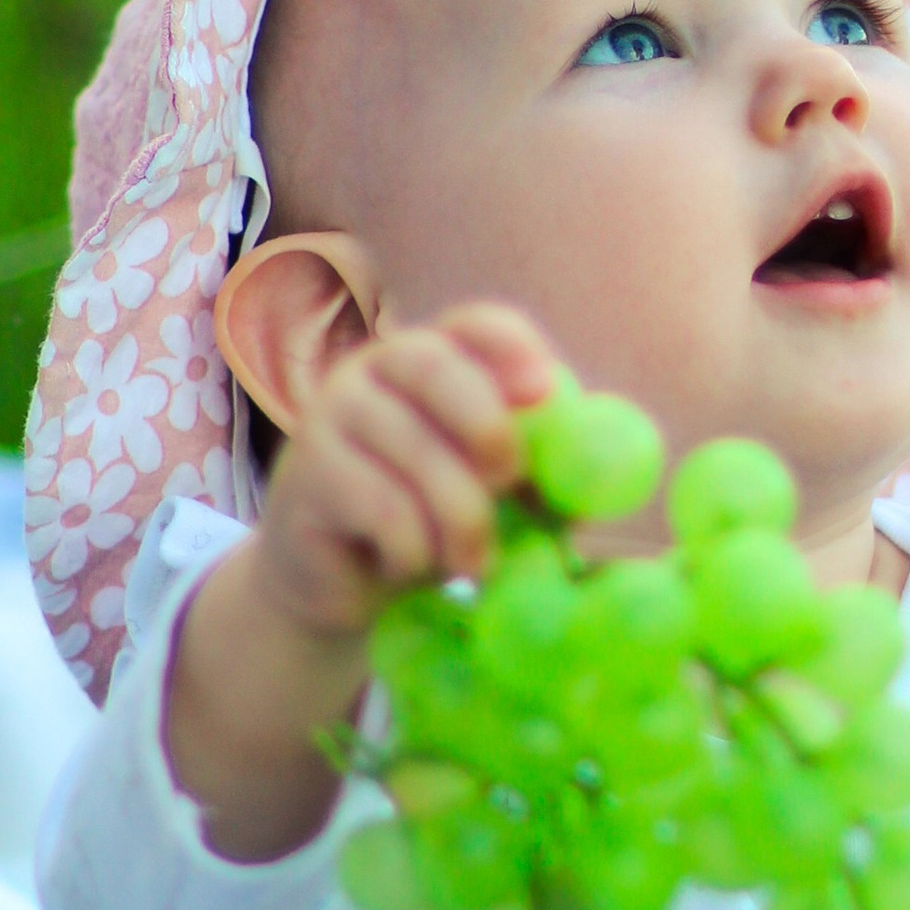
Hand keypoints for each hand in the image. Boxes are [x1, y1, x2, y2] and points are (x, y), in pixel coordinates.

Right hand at [246, 302, 558, 640]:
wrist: (347, 585)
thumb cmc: (434, 522)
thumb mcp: (497, 496)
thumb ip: (543, 476)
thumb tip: (602, 479)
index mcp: (435, 357)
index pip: (476, 325)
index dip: (514, 349)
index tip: (545, 393)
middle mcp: (375, 369)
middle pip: (436, 369)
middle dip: (487, 428)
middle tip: (509, 483)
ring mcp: (331, 414)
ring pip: (415, 454)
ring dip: (461, 521)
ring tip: (472, 564)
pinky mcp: (307, 474)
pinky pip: (381, 508)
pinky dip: (413, 549)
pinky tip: (405, 562)